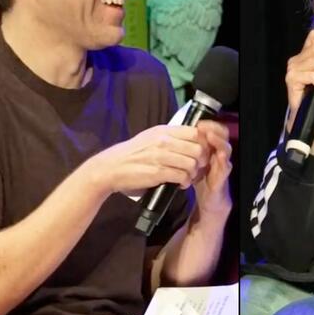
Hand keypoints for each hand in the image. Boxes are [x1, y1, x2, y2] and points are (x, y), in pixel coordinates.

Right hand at [80, 124, 204, 196]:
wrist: (111, 168)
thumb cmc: (132, 154)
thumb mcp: (150, 137)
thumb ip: (169, 137)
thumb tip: (191, 140)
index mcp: (163, 131)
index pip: (195, 132)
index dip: (203, 143)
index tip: (200, 153)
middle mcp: (163, 141)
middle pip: (197, 149)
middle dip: (201, 161)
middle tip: (196, 168)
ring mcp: (160, 156)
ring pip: (192, 163)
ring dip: (193, 173)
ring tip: (188, 177)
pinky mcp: (157, 172)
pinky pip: (182, 176)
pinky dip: (185, 182)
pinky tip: (180, 184)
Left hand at [190, 120, 232, 221]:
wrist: (209, 200)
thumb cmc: (200, 179)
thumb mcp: (191, 161)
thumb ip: (186, 150)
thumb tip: (173, 136)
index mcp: (211, 149)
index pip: (213, 130)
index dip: (208, 124)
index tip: (198, 122)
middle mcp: (219, 154)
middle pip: (222, 135)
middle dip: (213, 129)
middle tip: (203, 126)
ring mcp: (223, 165)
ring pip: (225, 148)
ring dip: (218, 141)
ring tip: (211, 136)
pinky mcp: (223, 177)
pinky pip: (225, 167)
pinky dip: (222, 161)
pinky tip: (218, 156)